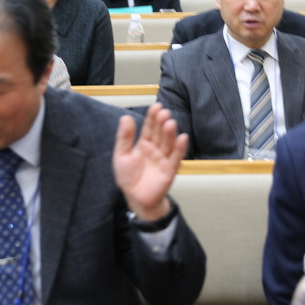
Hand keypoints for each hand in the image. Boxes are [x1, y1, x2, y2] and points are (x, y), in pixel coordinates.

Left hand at [112, 103, 187, 220]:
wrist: (135, 198)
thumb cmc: (128, 178)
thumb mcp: (121, 155)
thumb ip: (124, 137)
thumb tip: (126, 117)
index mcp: (144, 144)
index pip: (150, 128)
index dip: (152, 117)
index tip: (156, 107)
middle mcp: (155, 149)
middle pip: (160, 133)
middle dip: (162, 123)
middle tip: (164, 113)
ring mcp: (163, 159)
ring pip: (169, 143)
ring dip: (170, 133)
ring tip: (170, 123)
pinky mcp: (170, 170)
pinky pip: (176, 158)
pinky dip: (180, 148)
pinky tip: (182, 137)